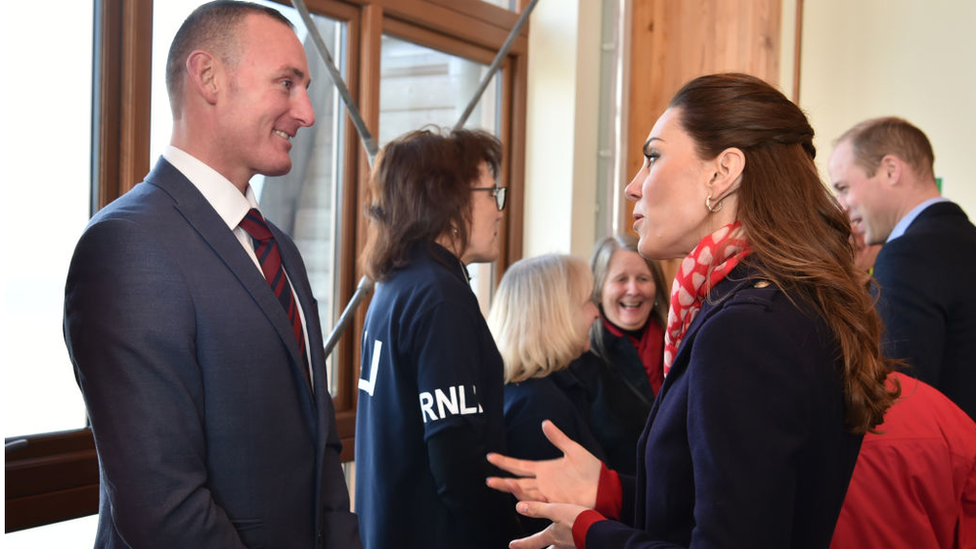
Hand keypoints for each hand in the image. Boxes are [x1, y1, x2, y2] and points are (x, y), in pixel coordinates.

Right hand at [486, 420, 600, 506]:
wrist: (604, 488)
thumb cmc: (591, 470)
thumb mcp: (573, 450)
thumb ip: (558, 438)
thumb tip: (544, 423)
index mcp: (545, 469)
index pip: (520, 465)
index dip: (505, 461)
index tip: (491, 456)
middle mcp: (543, 483)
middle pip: (517, 482)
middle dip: (502, 481)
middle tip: (488, 480)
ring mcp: (548, 494)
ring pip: (525, 492)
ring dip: (512, 489)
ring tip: (499, 482)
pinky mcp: (555, 504)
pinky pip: (538, 503)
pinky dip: (527, 501)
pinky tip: (517, 500)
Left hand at [508, 502, 588, 548]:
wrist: (600, 531)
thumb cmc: (578, 520)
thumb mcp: (555, 510)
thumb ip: (537, 509)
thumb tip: (518, 507)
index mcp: (553, 536)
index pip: (534, 542)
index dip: (522, 544)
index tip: (512, 545)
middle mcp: (562, 544)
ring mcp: (573, 546)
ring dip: (557, 548)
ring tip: (556, 546)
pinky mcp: (583, 544)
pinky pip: (574, 546)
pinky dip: (572, 545)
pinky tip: (575, 540)